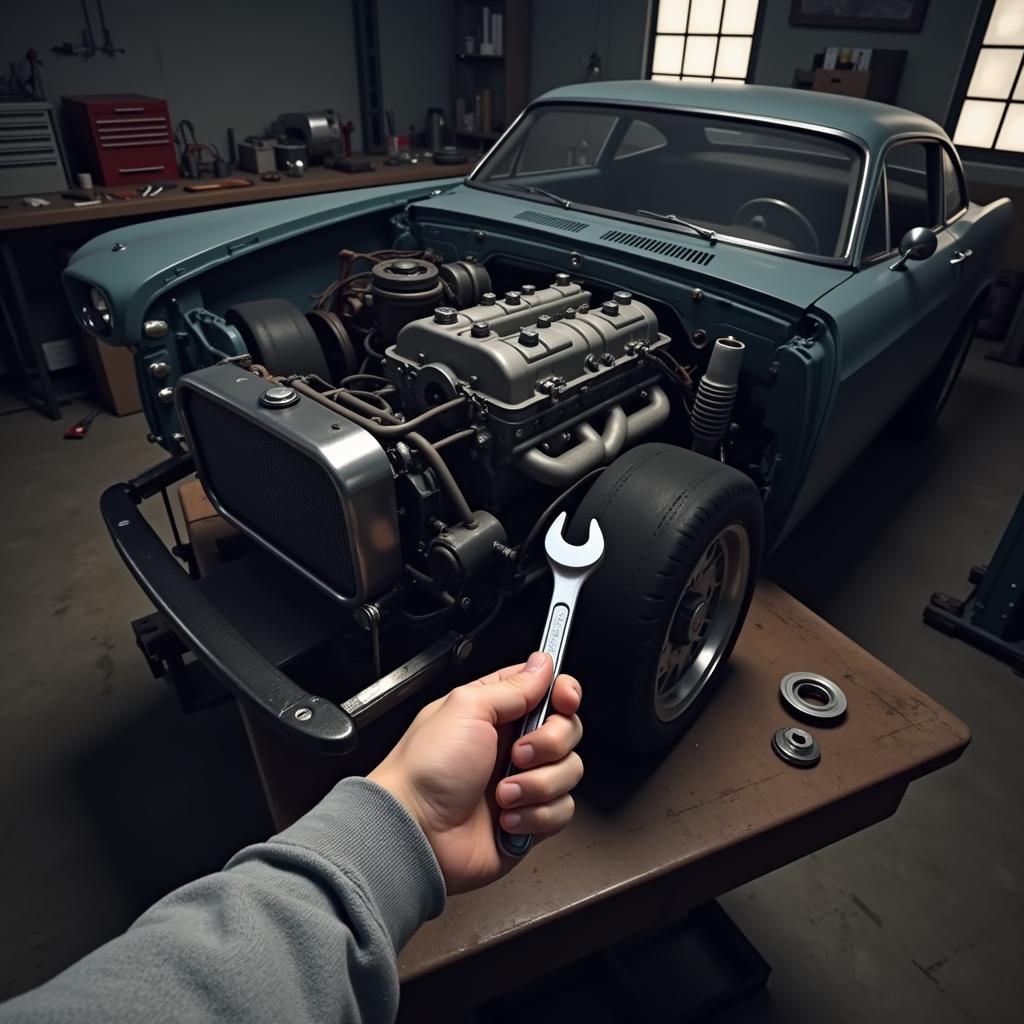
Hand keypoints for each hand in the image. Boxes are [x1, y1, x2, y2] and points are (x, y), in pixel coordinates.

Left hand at [368, 651, 583, 894]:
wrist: (415, 831)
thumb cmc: (425, 770)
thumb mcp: (467, 708)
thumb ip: (513, 686)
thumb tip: (542, 663)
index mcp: (496, 712)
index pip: (548, 691)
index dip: (564, 693)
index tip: (564, 699)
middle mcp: (513, 744)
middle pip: (567, 731)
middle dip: (549, 744)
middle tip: (517, 753)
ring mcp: (522, 782)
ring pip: (568, 772)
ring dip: (536, 784)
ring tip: (501, 793)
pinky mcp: (529, 819)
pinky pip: (561, 810)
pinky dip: (534, 815)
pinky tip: (505, 817)